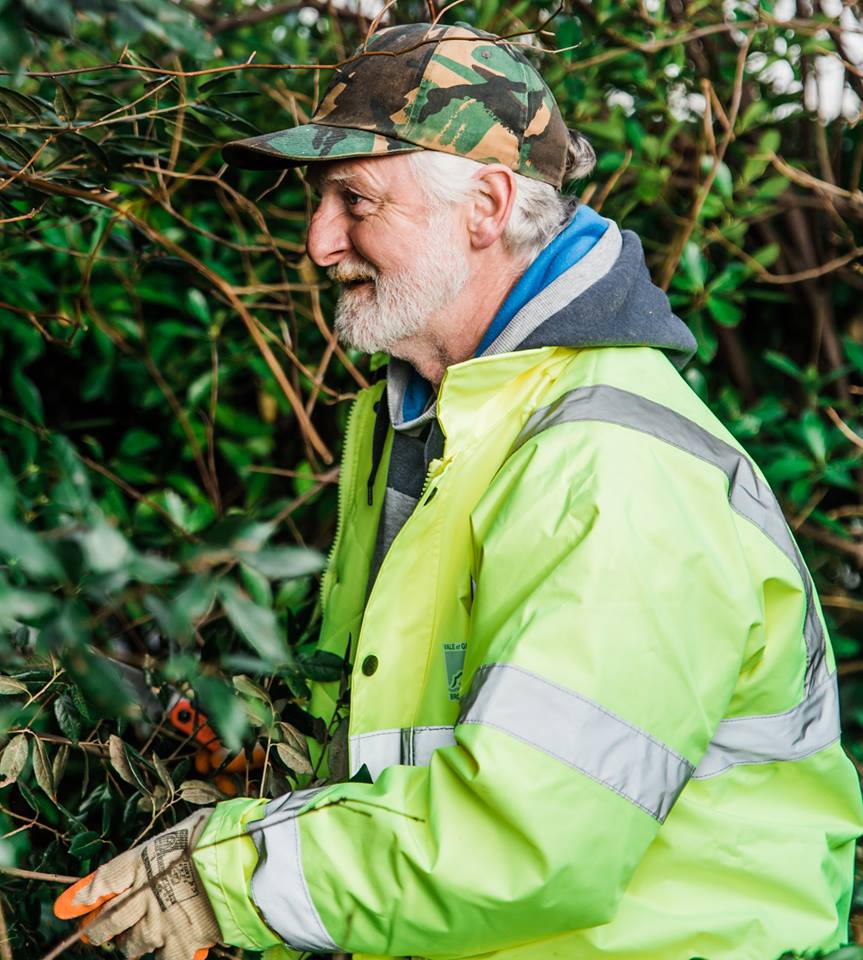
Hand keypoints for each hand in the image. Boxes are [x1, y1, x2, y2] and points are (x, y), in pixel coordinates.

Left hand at [54, 808, 220, 959]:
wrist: (241, 858)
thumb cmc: (218, 834)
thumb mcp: (188, 826)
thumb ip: (168, 845)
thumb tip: (166, 850)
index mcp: (142, 862)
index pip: (103, 881)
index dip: (83, 895)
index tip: (68, 906)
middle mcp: (143, 896)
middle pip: (107, 923)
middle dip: (99, 931)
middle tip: (97, 935)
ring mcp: (159, 922)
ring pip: (131, 947)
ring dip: (132, 946)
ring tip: (137, 943)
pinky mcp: (181, 943)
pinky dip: (168, 957)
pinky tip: (172, 950)